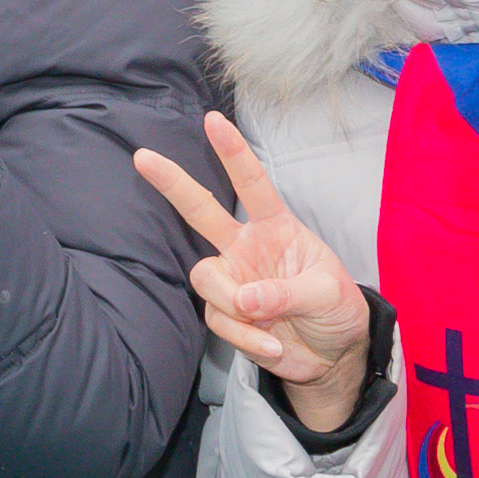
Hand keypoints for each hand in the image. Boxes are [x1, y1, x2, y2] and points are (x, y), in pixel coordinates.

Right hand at [134, 112, 370, 416]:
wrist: (332, 357)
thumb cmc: (336, 309)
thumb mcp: (327, 294)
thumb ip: (286, 292)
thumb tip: (244, 300)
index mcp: (277, 228)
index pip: (253, 185)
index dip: (233, 153)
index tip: (214, 120)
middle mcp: (246, 247)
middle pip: (201, 211)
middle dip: (172, 183)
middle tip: (142, 157)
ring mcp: (232, 279)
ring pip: (205, 278)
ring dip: (235, 305)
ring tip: (271, 324)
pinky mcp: (225, 314)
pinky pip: (217, 318)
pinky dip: (245, 336)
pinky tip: (273, 344)